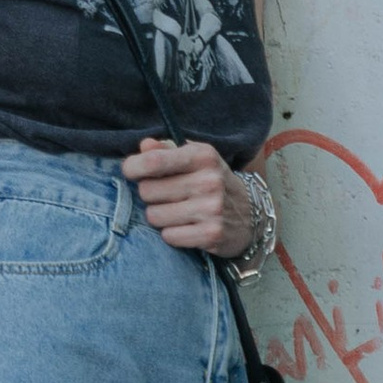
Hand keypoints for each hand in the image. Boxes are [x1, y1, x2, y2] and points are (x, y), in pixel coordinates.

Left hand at [121, 136, 251, 255]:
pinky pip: (169, 236)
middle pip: (148, 190)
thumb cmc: (212, 182)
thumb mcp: (195, 159)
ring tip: (175, 212)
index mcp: (203, 156)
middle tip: (164, 196)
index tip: (131, 171)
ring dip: (159, 216)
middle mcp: (209, 180)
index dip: (133, 167)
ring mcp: (212, 208)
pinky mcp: (212, 234)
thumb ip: (166, 150)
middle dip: (149, 194)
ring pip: (154, 216)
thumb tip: (143, 146)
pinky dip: (172, 234)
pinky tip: (185, 227)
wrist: (250, 214)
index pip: (154, 161)